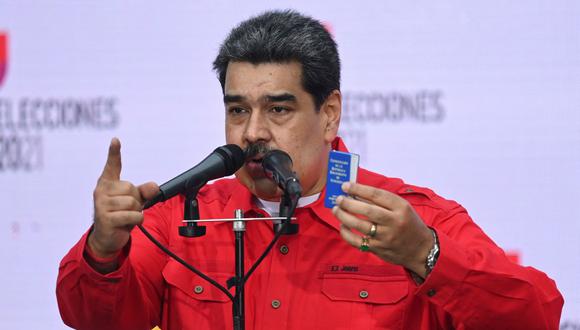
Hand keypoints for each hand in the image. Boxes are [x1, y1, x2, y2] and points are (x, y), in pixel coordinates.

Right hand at [88, 138, 159, 257]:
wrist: (107, 237)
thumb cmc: (120, 215)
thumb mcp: (135, 201)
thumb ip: (145, 191)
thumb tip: (154, 186)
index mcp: (107, 183)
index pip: (112, 166)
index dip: (114, 153)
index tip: (116, 140)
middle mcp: (101, 191)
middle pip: (132, 189)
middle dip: (136, 201)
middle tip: (126, 210)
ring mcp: (101, 205)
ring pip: (133, 203)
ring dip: (136, 212)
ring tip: (124, 217)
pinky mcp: (105, 218)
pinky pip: (134, 215)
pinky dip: (136, 220)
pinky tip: (125, 224)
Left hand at [332, 182, 433, 277]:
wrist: (422, 250)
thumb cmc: (408, 224)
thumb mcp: (402, 208)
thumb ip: (382, 201)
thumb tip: (356, 193)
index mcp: (401, 207)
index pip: (377, 195)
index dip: (359, 189)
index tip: (345, 185)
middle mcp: (394, 222)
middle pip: (368, 210)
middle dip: (349, 203)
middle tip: (339, 198)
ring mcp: (385, 237)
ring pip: (360, 226)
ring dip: (344, 216)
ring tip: (336, 209)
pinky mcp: (378, 249)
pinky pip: (358, 241)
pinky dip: (346, 233)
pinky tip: (342, 226)